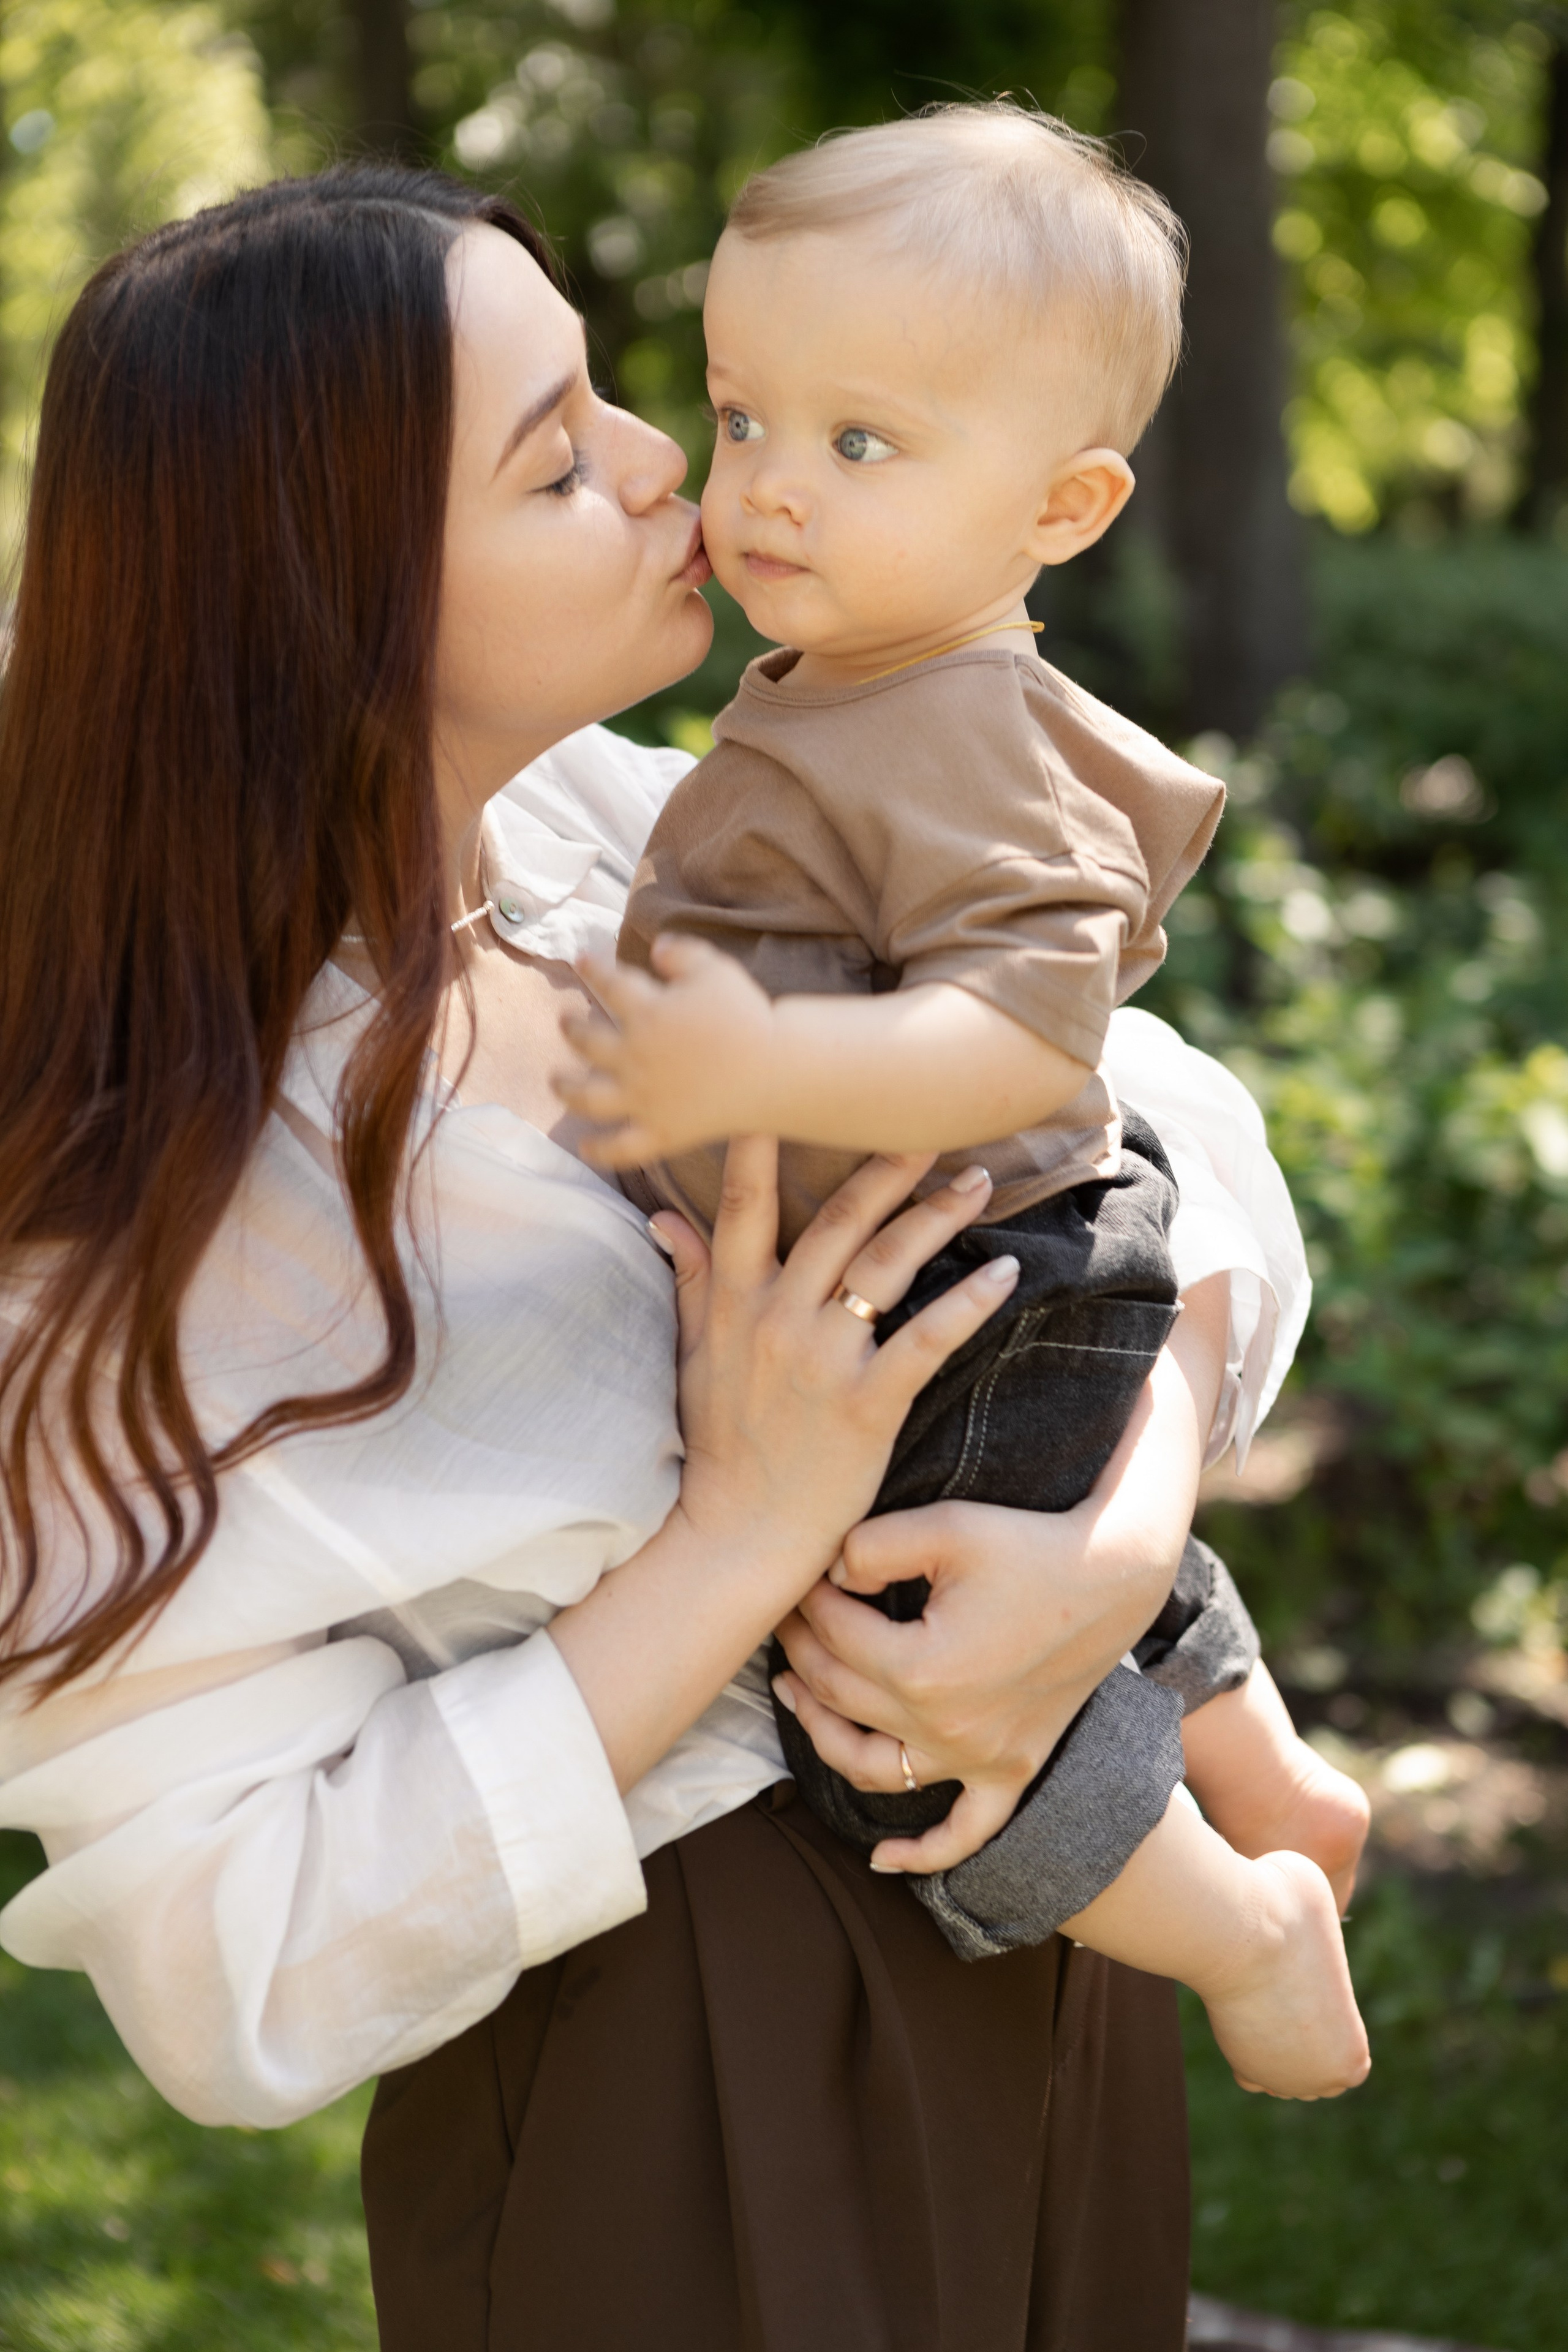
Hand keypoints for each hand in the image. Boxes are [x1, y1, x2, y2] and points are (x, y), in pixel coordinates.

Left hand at [556, 935, 773, 1167]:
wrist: (775, 1068)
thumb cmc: (747, 1014)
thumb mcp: (714, 968)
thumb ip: (681, 952)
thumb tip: (656, 947)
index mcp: (647, 1012)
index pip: (609, 985)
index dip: (593, 970)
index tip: (583, 961)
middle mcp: (635, 1055)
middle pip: (587, 1042)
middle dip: (571, 1029)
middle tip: (565, 1023)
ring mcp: (644, 1098)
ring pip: (589, 1097)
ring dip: (566, 1088)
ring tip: (556, 1081)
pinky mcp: (662, 1132)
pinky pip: (622, 1148)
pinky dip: (601, 1151)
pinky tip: (585, 1147)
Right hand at [659, 1140, 1014, 1580]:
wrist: (735, 1534)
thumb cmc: (716, 1443)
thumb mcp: (691, 1357)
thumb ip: (688, 1282)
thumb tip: (660, 1217)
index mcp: (733, 1302)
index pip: (744, 1205)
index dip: (764, 1142)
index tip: (794, 1087)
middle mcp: (777, 1319)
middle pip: (836, 1221)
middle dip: (884, 1165)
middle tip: (927, 1119)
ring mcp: (823, 1360)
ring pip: (885, 1265)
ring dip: (935, 1217)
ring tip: (975, 1179)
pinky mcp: (868, 1403)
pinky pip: (927, 1339)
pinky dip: (969, 1303)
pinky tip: (1005, 1273)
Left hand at [772, 1277, 1230, 1870]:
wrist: (1115, 1575)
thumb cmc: (1029, 1544)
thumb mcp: (947, 1525)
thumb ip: (872, 1546)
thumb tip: (827, 1573)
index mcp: (923, 1668)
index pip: (833, 1634)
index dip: (808, 1600)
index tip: (800, 1575)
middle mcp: (945, 1728)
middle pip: (840, 1695)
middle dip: (802, 1650)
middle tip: (786, 1617)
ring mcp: (980, 1760)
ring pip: (872, 1769)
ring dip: (821, 1734)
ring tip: (794, 1692)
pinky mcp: (1011, 1771)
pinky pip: (964, 1834)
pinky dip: (921, 1854)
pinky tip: (881, 1860)